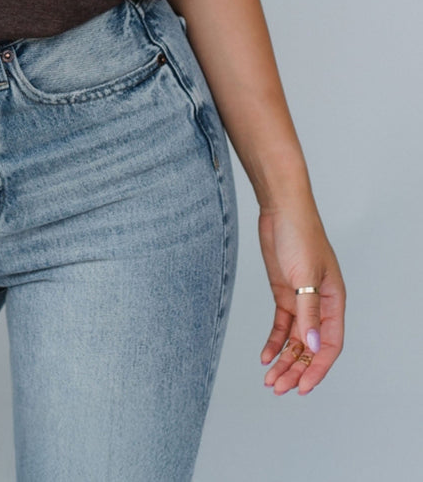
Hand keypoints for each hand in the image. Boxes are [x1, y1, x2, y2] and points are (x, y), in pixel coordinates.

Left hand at [257, 201, 344, 394]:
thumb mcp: (304, 276)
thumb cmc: (300, 235)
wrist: (281, 209)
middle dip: (296, 369)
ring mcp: (300, 299)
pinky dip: (274, 342)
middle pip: (310, 347)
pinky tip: (265, 356)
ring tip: (270, 380)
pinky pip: (281, 326)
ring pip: (295, 340)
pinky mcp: (284, 293)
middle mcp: (319, 304)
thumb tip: (312, 349)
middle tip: (278, 388)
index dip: (317, 369)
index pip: (329, 345)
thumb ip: (308, 313)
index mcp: (334, 301)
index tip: (302, 387)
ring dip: (284, 360)